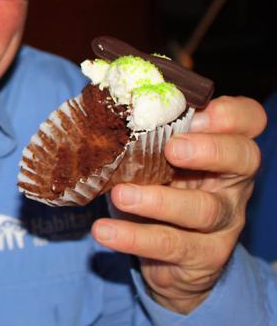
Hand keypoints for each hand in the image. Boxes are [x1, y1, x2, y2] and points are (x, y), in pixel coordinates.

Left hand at [91, 95, 265, 313]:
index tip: (196, 113)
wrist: (166, 255)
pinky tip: (104, 231)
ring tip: (119, 195)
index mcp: (221, 144)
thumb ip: (140, 126)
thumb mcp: (152, 153)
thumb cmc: (155, 184)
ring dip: (159, 200)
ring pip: (204, 209)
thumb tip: (99, 91)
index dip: (230, 114)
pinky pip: (171, 245)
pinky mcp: (204, 256)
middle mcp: (232, 181)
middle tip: (172, 148)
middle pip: (243, 159)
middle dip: (210, 150)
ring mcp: (223, 221)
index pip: (248, 119)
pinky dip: (133, 237)